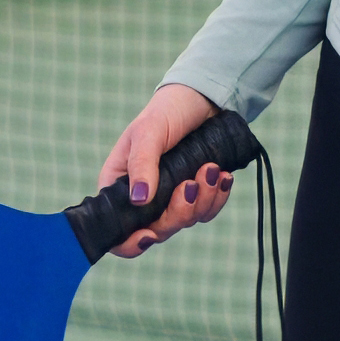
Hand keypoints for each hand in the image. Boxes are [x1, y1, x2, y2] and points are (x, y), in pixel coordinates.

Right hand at [95, 82, 237, 259]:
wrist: (203, 99)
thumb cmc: (166, 111)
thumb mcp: (149, 132)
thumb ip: (142, 164)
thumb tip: (139, 199)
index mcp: (120, 185)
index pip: (116, 229)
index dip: (128, 242)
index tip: (149, 235)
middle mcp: (142, 197)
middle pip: (157, 230)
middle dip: (179, 213)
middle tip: (191, 185)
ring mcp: (169, 198)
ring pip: (185, 222)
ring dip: (203, 200)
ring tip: (211, 169)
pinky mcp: (195, 194)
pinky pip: (206, 211)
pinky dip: (217, 197)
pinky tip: (223, 176)